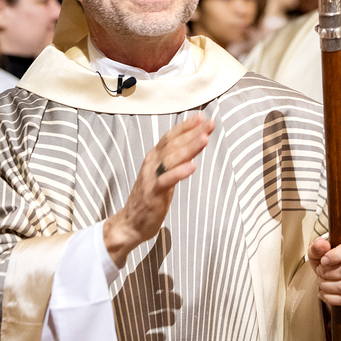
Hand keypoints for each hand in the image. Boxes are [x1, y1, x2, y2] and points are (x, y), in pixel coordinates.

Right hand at [103, 114, 214, 268]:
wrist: (131, 222)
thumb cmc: (150, 196)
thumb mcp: (164, 173)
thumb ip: (175, 159)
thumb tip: (192, 144)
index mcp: (154, 157)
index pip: (171, 137)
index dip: (186, 126)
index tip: (202, 117)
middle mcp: (152, 163)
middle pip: (173, 144)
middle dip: (193, 133)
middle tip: (210, 124)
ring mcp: (151, 177)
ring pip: (171, 159)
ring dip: (189, 148)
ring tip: (204, 139)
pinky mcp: (152, 193)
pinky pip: (166, 180)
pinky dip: (179, 172)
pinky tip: (192, 166)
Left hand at [309, 235, 340, 311]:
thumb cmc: (332, 261)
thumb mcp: (322, 251)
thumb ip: (318, 247)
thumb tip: (320, 244)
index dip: (335, 255)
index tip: (323, 261)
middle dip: (327, 273)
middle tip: (319, 273)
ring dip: (327, 286)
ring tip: (321, 283)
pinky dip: (331, 298)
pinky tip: (324, 294)